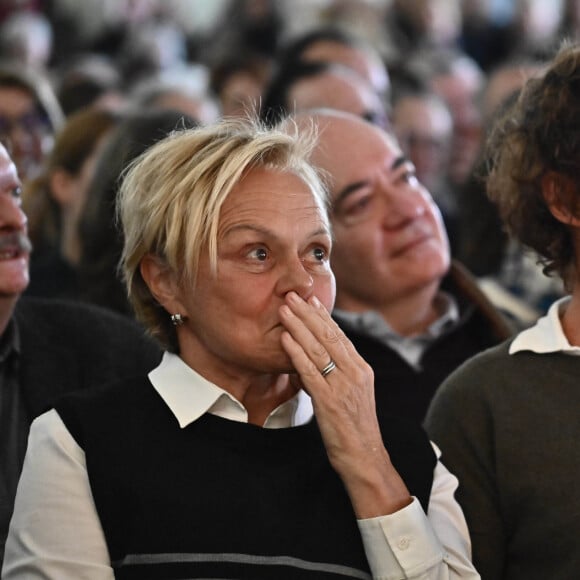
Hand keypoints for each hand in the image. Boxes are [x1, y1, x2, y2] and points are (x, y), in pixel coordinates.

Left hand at [279, 291, 411, 517]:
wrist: (365, 457)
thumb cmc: (355, 427)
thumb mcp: (352, 394)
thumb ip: (338, 373)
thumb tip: (317, 355)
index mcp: (361, 369)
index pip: (340, 336)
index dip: (322, 316)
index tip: (310, 300)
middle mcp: (355, 373)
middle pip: (328, 336)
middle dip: (308, 314)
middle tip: (292, 295)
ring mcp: (343, 386)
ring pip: (318, 349)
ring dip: (299, 327)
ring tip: (284, 310)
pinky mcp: (330, 401)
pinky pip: (311, 372)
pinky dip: (297, 354)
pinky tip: (286, 340)